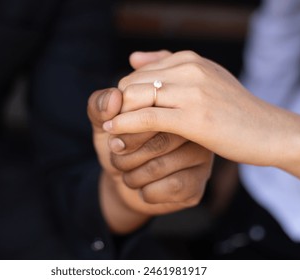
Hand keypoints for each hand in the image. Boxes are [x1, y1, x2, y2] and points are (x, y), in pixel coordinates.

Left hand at [88, 86, 212, 233]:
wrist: (123, 181)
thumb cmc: (119, 145)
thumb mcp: (103, 124)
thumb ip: (100, 106)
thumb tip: (114, 98)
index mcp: (169, 104)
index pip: (150, 111)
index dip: (124, 129)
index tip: (112, 139)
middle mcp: (191, 125)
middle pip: (159, 141)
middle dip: (126, 155)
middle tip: (117, 157)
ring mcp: (200, 154)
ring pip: (160, 167)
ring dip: (132, 176)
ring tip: (128, 173)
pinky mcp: (198, 181)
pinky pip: (171, 187)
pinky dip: (147, 192)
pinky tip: (146, 187)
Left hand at [103, 50, 299, 167]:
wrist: (270, 131)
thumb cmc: (234, 110)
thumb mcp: (204, 80)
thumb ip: (168, 67)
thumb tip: (133, 58)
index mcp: (189, 59)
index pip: (138, 72)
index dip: (124, 95)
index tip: (120, 114)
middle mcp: (189, 69)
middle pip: (131, 82)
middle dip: (118, 106)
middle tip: (112, 125)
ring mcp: (193, 91)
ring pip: (136, 97)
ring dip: (118, 117)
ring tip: (113, 134)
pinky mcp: (195, 118)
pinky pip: (148, 118)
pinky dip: (126, 125)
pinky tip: (115, 134)